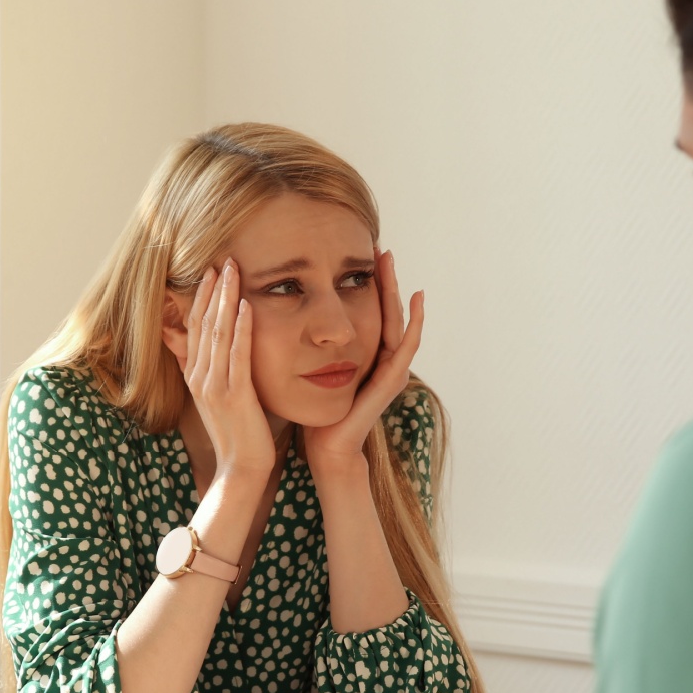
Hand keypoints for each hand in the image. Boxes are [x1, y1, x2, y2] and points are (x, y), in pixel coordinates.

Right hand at [183, 260, 275, 480]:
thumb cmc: (238, 433)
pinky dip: (241, 328)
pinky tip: (247, 305)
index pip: (195, 326)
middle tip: (222, 259)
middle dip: (211, 289)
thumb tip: (206, 351)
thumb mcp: (219, 397)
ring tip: (232, 270)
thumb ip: (210, 370)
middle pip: (202, 323)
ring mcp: (214, 386)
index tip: (211, 270)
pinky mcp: (234, 395)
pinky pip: (237, 355)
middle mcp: (200, 376)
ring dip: (225, 299)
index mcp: (196, 375)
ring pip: (217, 333)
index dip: (202, 297)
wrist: (241, 469)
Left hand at [304, 249, 423, 470]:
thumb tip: (278, 310)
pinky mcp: (391, 381)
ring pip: (398, 320)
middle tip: (380, 246)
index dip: (367, 282)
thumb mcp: (307, 365)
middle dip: (384, 278)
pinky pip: (407, 346)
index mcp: (362, 352)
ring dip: (396, 290)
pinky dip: (414, 322)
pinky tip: (415, 300)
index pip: (368, 309)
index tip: (358, 252)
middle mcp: (381, 358)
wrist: (325, 445)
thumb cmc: (312, 409)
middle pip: (387, 309)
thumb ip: (305, 342)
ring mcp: (390, 368)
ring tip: (391, 261)